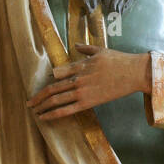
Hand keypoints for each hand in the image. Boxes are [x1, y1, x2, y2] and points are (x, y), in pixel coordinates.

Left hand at [28, 44, 151, 120]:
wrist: (134, 73)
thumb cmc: (119, 61)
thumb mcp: (100, 50)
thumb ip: (85, 49)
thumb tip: (75, 46)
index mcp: (80, 65)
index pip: (57, 73)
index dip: (48, 80)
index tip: (43, 87)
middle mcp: (77, 78)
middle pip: (51, 88)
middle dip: (38, 97)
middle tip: (29, 102)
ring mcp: (82, 91)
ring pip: (55, 99)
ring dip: (42, 106)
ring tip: (34, 111)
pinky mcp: (88, 103)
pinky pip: (66, 110)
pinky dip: (53, 114)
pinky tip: (44, 117)